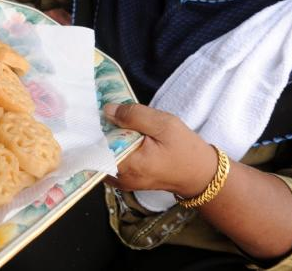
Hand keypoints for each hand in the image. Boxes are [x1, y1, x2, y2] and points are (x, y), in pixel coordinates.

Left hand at [103, 103, 217, 196]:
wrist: (200, 174)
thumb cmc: (185, 149)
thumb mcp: (165, 125)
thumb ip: (135, 115)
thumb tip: (107, 110)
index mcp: (130, 165)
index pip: (97, 148)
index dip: (92, 128)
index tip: (91, 112)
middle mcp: (121, 177)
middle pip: (97, 151)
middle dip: (98, 131)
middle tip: (100, 111)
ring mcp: (122, 181)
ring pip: (103, 155)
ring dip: (105, 138)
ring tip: (110, 120)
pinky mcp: (126, 179)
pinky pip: (111, 160)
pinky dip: (112, 146)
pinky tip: (120, 133)